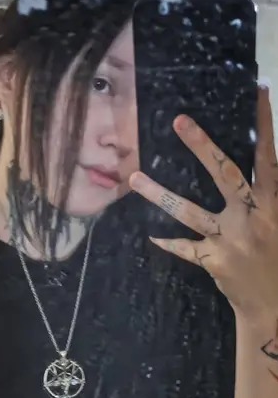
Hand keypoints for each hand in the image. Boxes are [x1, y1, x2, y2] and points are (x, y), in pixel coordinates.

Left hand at [128, 86, 277, 325]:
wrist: (274, 306)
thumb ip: (269, 195)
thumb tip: (264, 168)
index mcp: (273, 205)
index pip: (268, 159)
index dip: (264, 125)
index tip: (256, 92)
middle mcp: (251, 217)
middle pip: (225, 174)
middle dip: (203, 146)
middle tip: (179, 121)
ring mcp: (229, 239)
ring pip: (189, 211)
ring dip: (160, 194)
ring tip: (134, 178)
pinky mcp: (213, 259)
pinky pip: (185, 246)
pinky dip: (169, 241)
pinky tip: (151, 235)